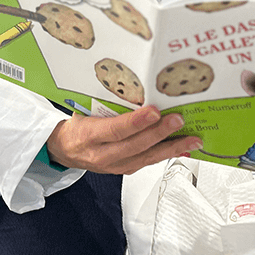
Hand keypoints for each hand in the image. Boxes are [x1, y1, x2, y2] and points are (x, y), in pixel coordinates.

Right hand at [45, 105, 201, 174]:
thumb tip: (133, 84)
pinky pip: (148, 162)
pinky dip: (166, 154)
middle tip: (179, 120)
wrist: (63, 149)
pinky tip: (182, 148)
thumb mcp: (82, 109)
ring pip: (146, 158)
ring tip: (192, 139)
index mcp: (88, 136)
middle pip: (135, 146)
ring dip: (171, 148)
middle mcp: (101, 155)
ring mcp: (114, 166)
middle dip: (160, 133)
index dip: (136, 122)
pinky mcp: (124, 169)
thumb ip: (105, 102)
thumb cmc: (75, 125)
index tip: (155, 111)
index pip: (115, 130)